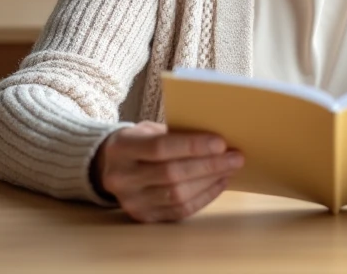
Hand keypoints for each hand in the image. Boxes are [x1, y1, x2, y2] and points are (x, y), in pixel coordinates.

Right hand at [93, 121, 244, 222]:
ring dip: (210, 181)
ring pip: (178, 195)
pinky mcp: (143, 217)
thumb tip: (217, 141)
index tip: (221, 143)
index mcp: (122, 148)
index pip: (160, 148)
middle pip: (172, 174)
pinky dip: (204, 197)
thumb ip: (175, 134)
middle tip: (235, 157)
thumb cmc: (139, 142)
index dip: (192, 146)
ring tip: (230, 169)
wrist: (110, 166)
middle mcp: (121, 177)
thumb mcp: (148, 129)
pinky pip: (180, 211)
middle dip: (209, 165)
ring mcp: (131, 201)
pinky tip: (218, 183)